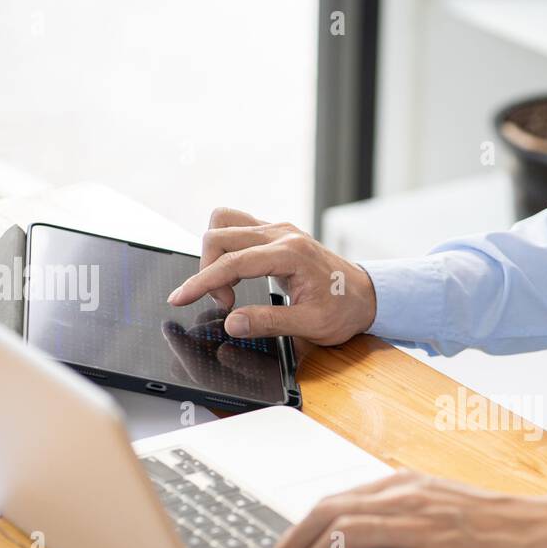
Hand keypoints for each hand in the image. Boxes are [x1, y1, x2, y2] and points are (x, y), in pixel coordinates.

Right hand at [167, 207, 377, 344]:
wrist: (366, 295)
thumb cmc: (343, 309)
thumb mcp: (310, 325)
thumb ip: (269, 323)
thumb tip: (232, 324)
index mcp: (291, 253)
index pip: (233, 262)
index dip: (202, 282)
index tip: (179, 298)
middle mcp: (282, 233)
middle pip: (220, 234)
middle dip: (209, 272)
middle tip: (226, 305)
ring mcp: (278, 229)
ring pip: (225, 222)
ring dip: (215, 254)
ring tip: (229, 289)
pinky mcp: (275, 233)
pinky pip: (237, 228)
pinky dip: (227, 250)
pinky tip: (237, 276)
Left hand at [269, 471, 546, 547]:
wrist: (538, 533)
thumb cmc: (492, 525)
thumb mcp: (437, 504)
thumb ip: (398, 513)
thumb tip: (357, 537)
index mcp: (403, 485)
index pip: (334, 499)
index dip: (299, 528)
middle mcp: (405, 500)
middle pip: (327, 513)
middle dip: (291, 545)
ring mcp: (417, 528)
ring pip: (341, 536)